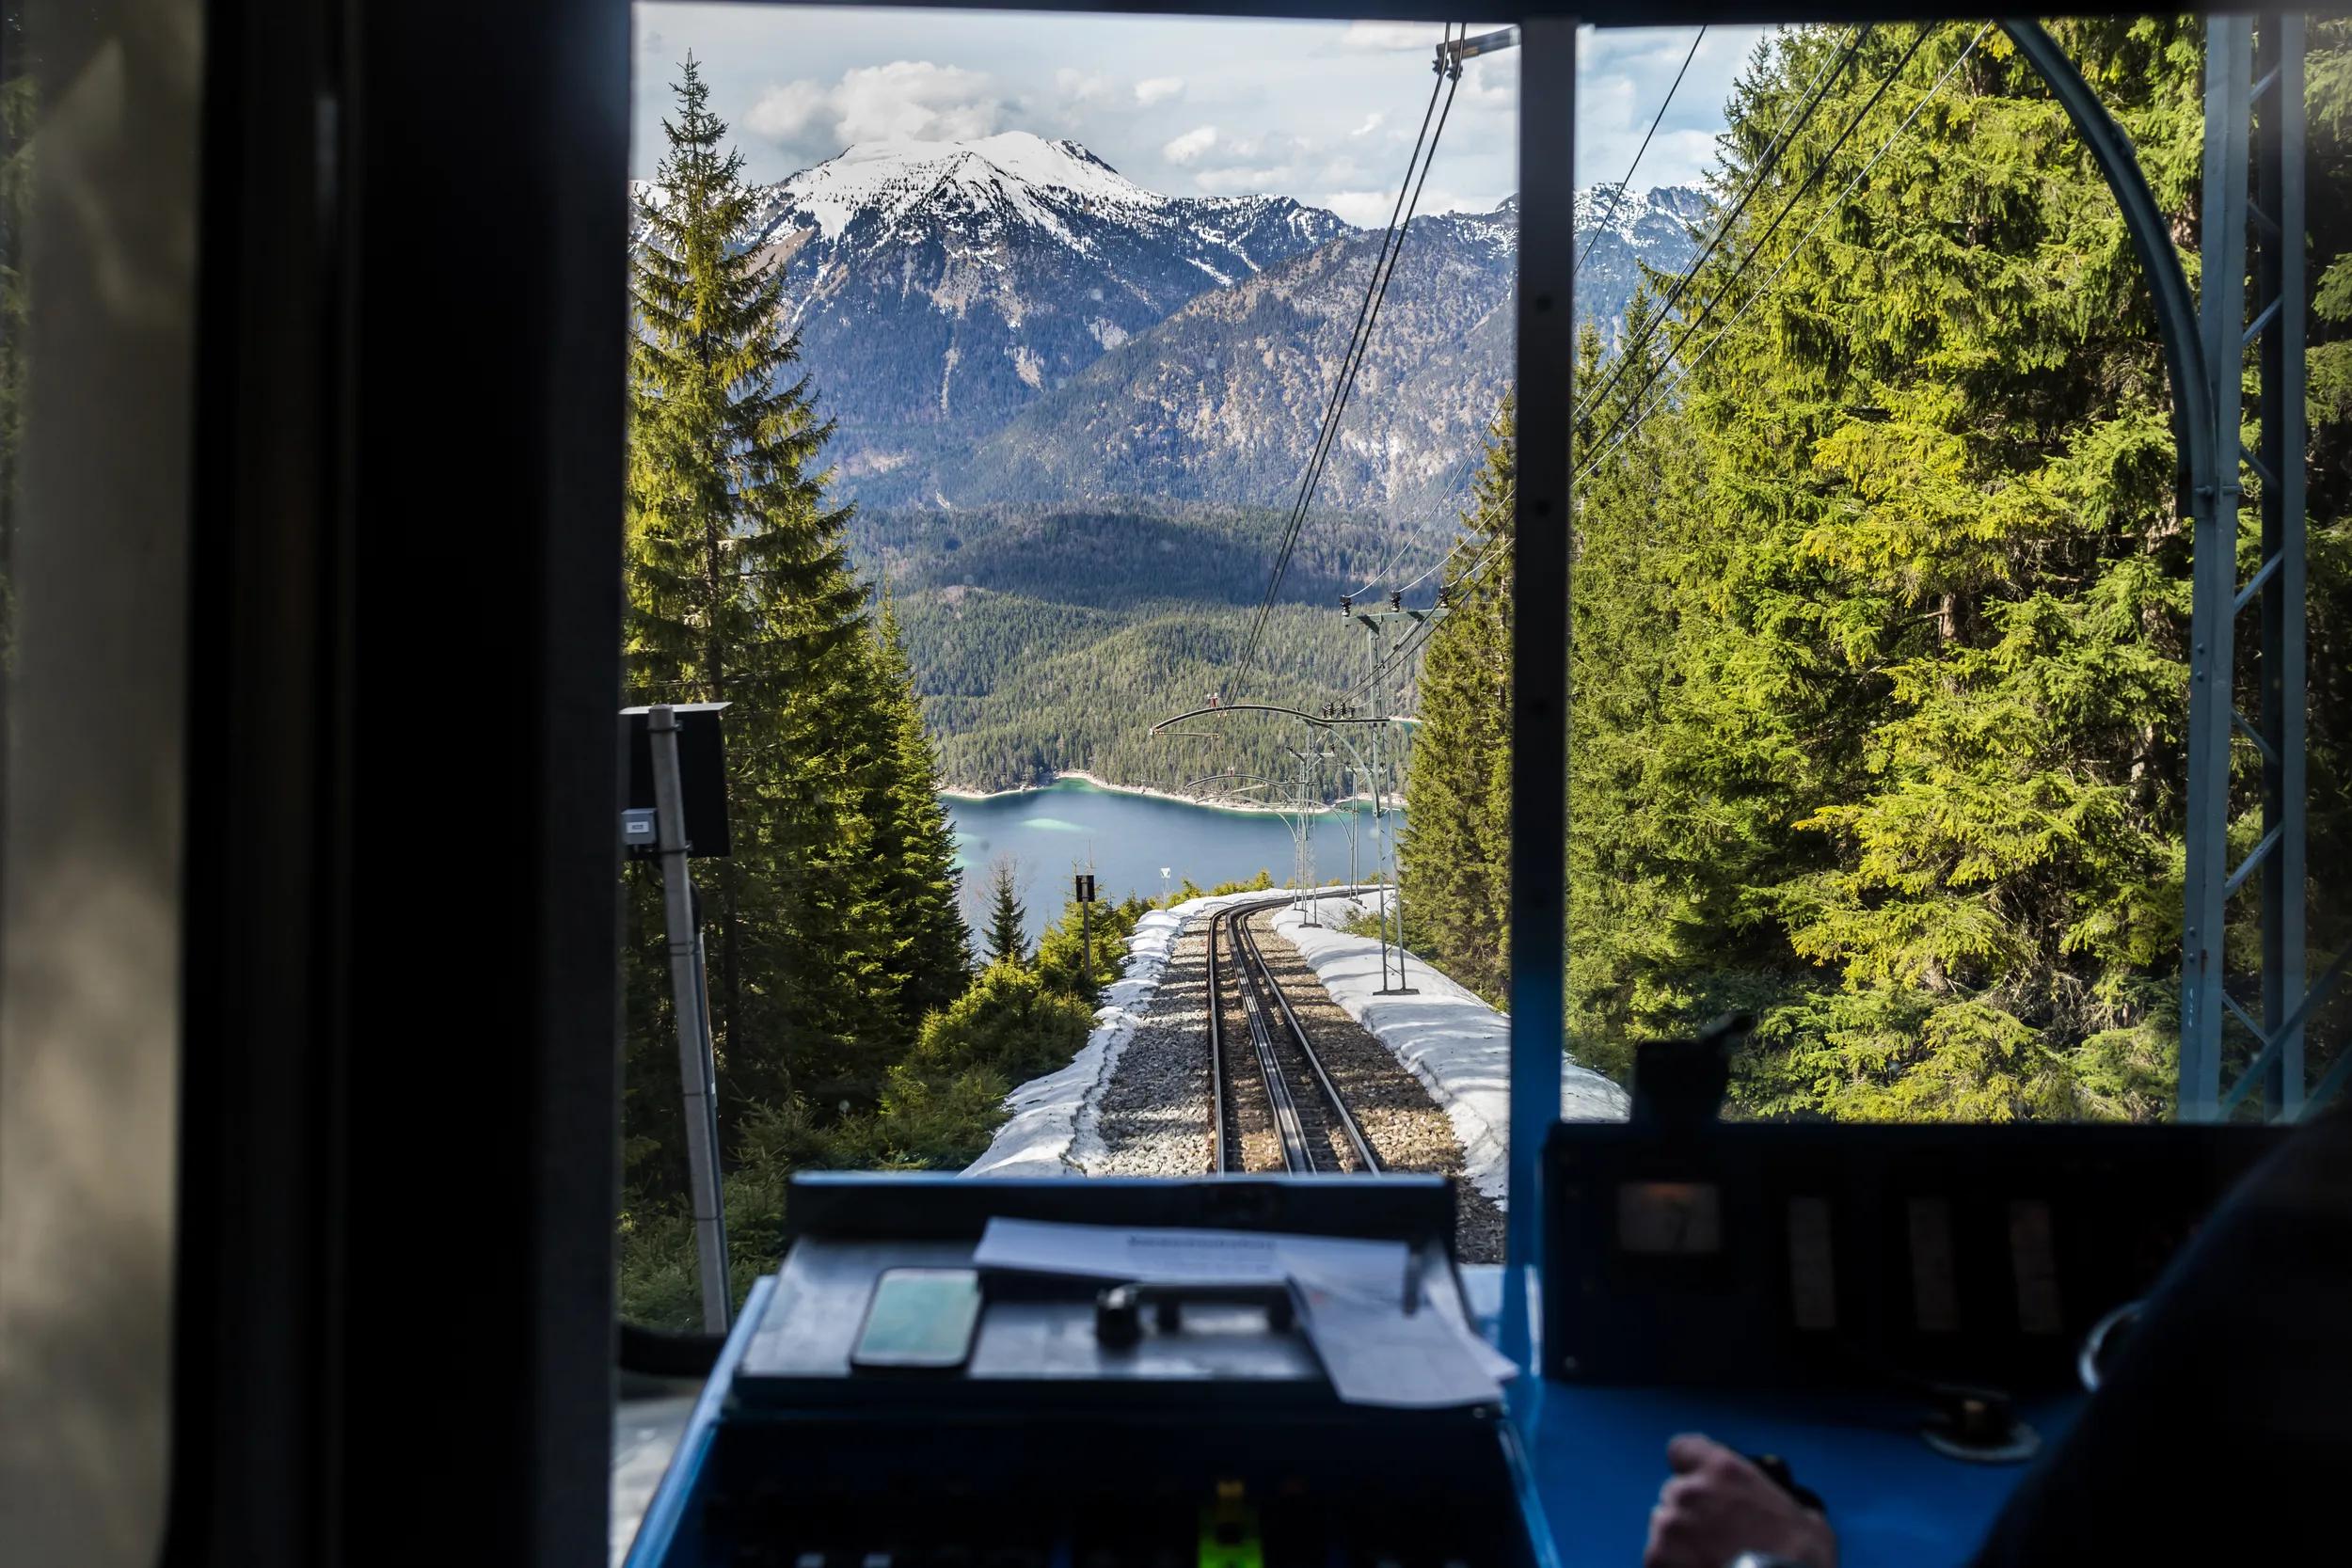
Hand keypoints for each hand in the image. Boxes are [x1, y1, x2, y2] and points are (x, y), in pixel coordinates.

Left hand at [1643, 1433, 1837, 1567]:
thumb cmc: (1800, 1562)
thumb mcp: (1807, 1521)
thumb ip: (1785, 1504)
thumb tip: (1797, 1512)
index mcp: (1722, 1470)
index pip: (1682, 1448)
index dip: (1690, 1464)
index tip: (1700, 1479)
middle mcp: (1690, 1491)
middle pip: (1676, 1492)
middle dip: (1692, 1511)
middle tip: (1717, 1536)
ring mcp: (1670, 1526)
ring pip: (1665, 1526)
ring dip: (1681, 1540)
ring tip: (1710, 1560)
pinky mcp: (1657, 1559)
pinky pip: (1658, 1559)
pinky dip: (1673, 1566)